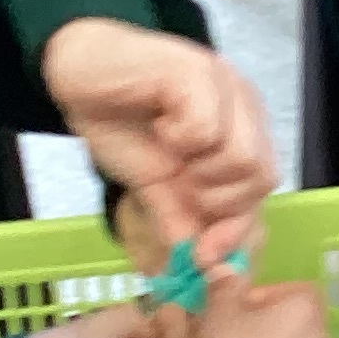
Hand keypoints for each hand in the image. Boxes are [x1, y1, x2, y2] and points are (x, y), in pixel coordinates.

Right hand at [43, 19, 276, 264]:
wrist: (77, 71)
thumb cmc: (120, 118)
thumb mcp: (152, 184)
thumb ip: (179, 218)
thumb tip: (197, 266)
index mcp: (240, 129)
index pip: (261, 187)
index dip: (235, 228)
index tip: (202, 257)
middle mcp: (242, 104)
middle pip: (261, 175)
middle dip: (216, 199)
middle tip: (179, 183)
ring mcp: (224, 84)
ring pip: (241, 156)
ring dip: (199, 170)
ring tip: (168, 149)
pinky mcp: (196, 71)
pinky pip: (206, 129)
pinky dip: (178, 139)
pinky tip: (158, 123)